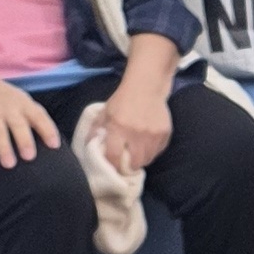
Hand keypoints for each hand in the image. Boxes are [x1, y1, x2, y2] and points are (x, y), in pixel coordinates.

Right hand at [0, 72, 62, 171]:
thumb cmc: (6, 99)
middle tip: (29, 156)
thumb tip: (54, 141)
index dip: (47, 130)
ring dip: (3, 149)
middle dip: (23, 140)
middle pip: (17, 125)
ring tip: (9, 164)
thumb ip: (37, 117)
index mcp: (23, 105)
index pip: (38, 116)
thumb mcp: (23, 101)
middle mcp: (7, 110)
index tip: (54, 145)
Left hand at [96, 56, 175, 175]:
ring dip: (142, 160)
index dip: (112, 165)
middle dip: (130, 166)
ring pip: (148, 159)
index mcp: (118, 127)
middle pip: (135, 163)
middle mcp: (136, 133)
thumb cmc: (122, 100)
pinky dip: (152, 151)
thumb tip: (88, 147)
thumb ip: (95, 130)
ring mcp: (152, 134)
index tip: (112, 167)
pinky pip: (159, 151)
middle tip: (127, 163)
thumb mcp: (105, 112)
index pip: (114, 156)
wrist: (147, 86)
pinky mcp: (165, 132)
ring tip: (137, 154)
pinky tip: (147, 144)